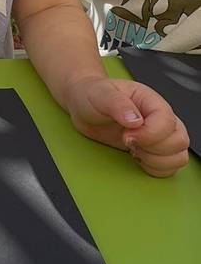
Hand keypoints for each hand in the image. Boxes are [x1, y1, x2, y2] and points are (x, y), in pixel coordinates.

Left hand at [64, 76, 188, 177]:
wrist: (84, 105)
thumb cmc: (93, 95)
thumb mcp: (100, 94)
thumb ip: (117, 104)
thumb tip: (134, 119)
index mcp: (151, 101)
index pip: (167, 121)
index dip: (150, 134)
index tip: (127, 135)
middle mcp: (160, 118)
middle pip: (179, 141)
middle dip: (153, 148)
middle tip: (129, 142)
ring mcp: (159, 135)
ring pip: (179, 156)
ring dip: (156, 160)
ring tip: (134, 151)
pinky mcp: (153, 150)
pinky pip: (169, 167)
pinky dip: (155, 169)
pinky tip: (137, 158)